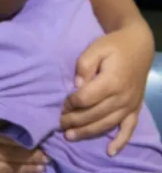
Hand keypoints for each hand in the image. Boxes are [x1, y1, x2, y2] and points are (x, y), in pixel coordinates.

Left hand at [61, 23, 153, 155]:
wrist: (138, 46)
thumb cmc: (113, 46)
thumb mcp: (95, 48)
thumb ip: (84, 65)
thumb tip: (77, 85)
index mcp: (111, 82)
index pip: (86, 99)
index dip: (71, 103)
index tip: (62, 103)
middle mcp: (122, 97)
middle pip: (94, 115)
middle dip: (74, 121)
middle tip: (59, 124)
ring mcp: (130, 105)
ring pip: (107, 124)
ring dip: (88, 132)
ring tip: (70, 136)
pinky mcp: (135, 108)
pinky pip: (128, 128)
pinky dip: (120, 141)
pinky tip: (110, 151)